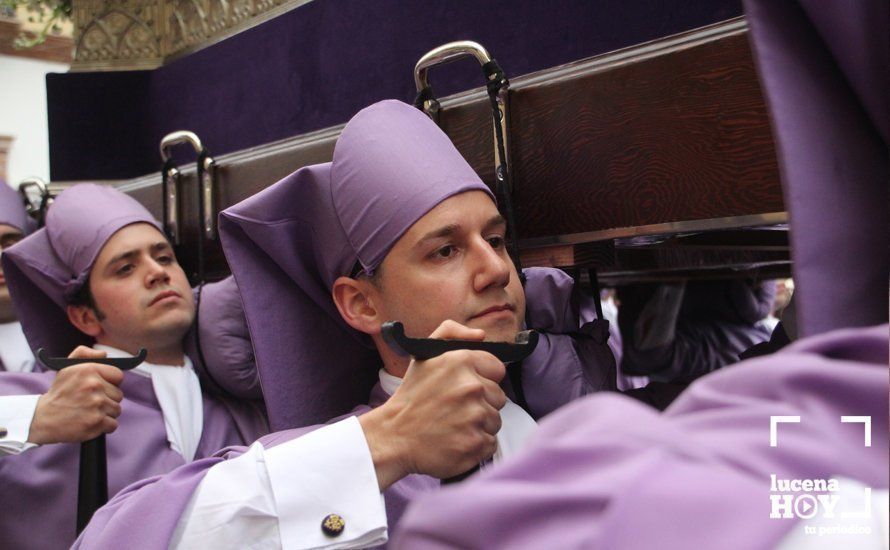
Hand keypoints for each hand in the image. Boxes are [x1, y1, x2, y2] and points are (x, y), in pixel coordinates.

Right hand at [27, 346, 124, 444]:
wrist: (43, 418)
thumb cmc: (59, 393)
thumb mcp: (67, 367)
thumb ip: (85, 354)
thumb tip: (104, 354)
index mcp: (88, 370)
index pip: (118, 376)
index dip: (111, 383)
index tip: (102, 388)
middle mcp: (94, 385)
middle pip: (118, 394)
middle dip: (107, 399)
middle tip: (91, 401)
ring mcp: (96, 405)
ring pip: (116, 409)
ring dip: (106, 413)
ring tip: (89, 411)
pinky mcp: (96, 422)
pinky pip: (113, 424)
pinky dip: (104, 426)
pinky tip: (90, 422)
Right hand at [360, 320, 506, 489]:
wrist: (394, 437)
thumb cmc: (412, 397)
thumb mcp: (424, 354)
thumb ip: (451, 332)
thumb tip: (480, 335)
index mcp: (461, 361)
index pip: (497, 369)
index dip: (483, 379)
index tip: (467, 388)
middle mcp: (471, 387)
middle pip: (498, 397)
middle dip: (481, 403)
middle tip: (456, 409)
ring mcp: (475, 416)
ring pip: (495, 420)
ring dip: (479, 425)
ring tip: (454, 425)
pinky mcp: (476, 443)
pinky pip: (490, 443)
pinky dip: (477, 445)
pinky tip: (457, 441)